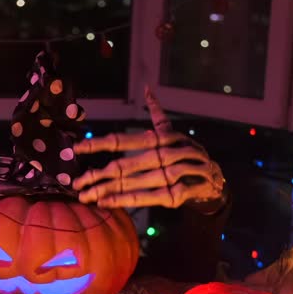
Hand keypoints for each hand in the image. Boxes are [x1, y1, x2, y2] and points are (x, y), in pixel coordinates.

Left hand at [72, 87, 225, 208]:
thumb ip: (157, 115)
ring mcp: (171, 173)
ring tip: (86, 196)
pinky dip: (125, 201)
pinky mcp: (177, 193)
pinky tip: (106, 203)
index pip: (123, 140)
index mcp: (161, 138)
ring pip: (132, 183)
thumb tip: (147, 90)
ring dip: (107, 191)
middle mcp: (165, 154)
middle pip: (124, 166)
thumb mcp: (173, 133)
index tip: (77, 148)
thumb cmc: (187, 154)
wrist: (215, 178)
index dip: (99, 144)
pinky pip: (146, 198)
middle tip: (77, 183)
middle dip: (98, 176)